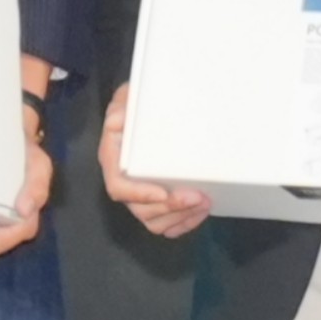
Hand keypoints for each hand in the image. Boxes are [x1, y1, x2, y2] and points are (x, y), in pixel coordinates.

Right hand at [98, 82, 210, 239]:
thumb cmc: (140, 103)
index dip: (138, 194)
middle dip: (170, 208)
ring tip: (206, 202)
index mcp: (114, 160)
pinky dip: (183, 223)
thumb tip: (118, 120)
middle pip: (140, 209)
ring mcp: (142, 195)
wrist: (151, 109)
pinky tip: (200, 212)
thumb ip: (123, 104)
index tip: (162, 193)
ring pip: (155, 221)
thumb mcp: (129, 96)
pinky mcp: (158, 200)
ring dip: (181, 217)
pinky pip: (167, 224)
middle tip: (200, 197)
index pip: (118, 187)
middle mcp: (125, 182)